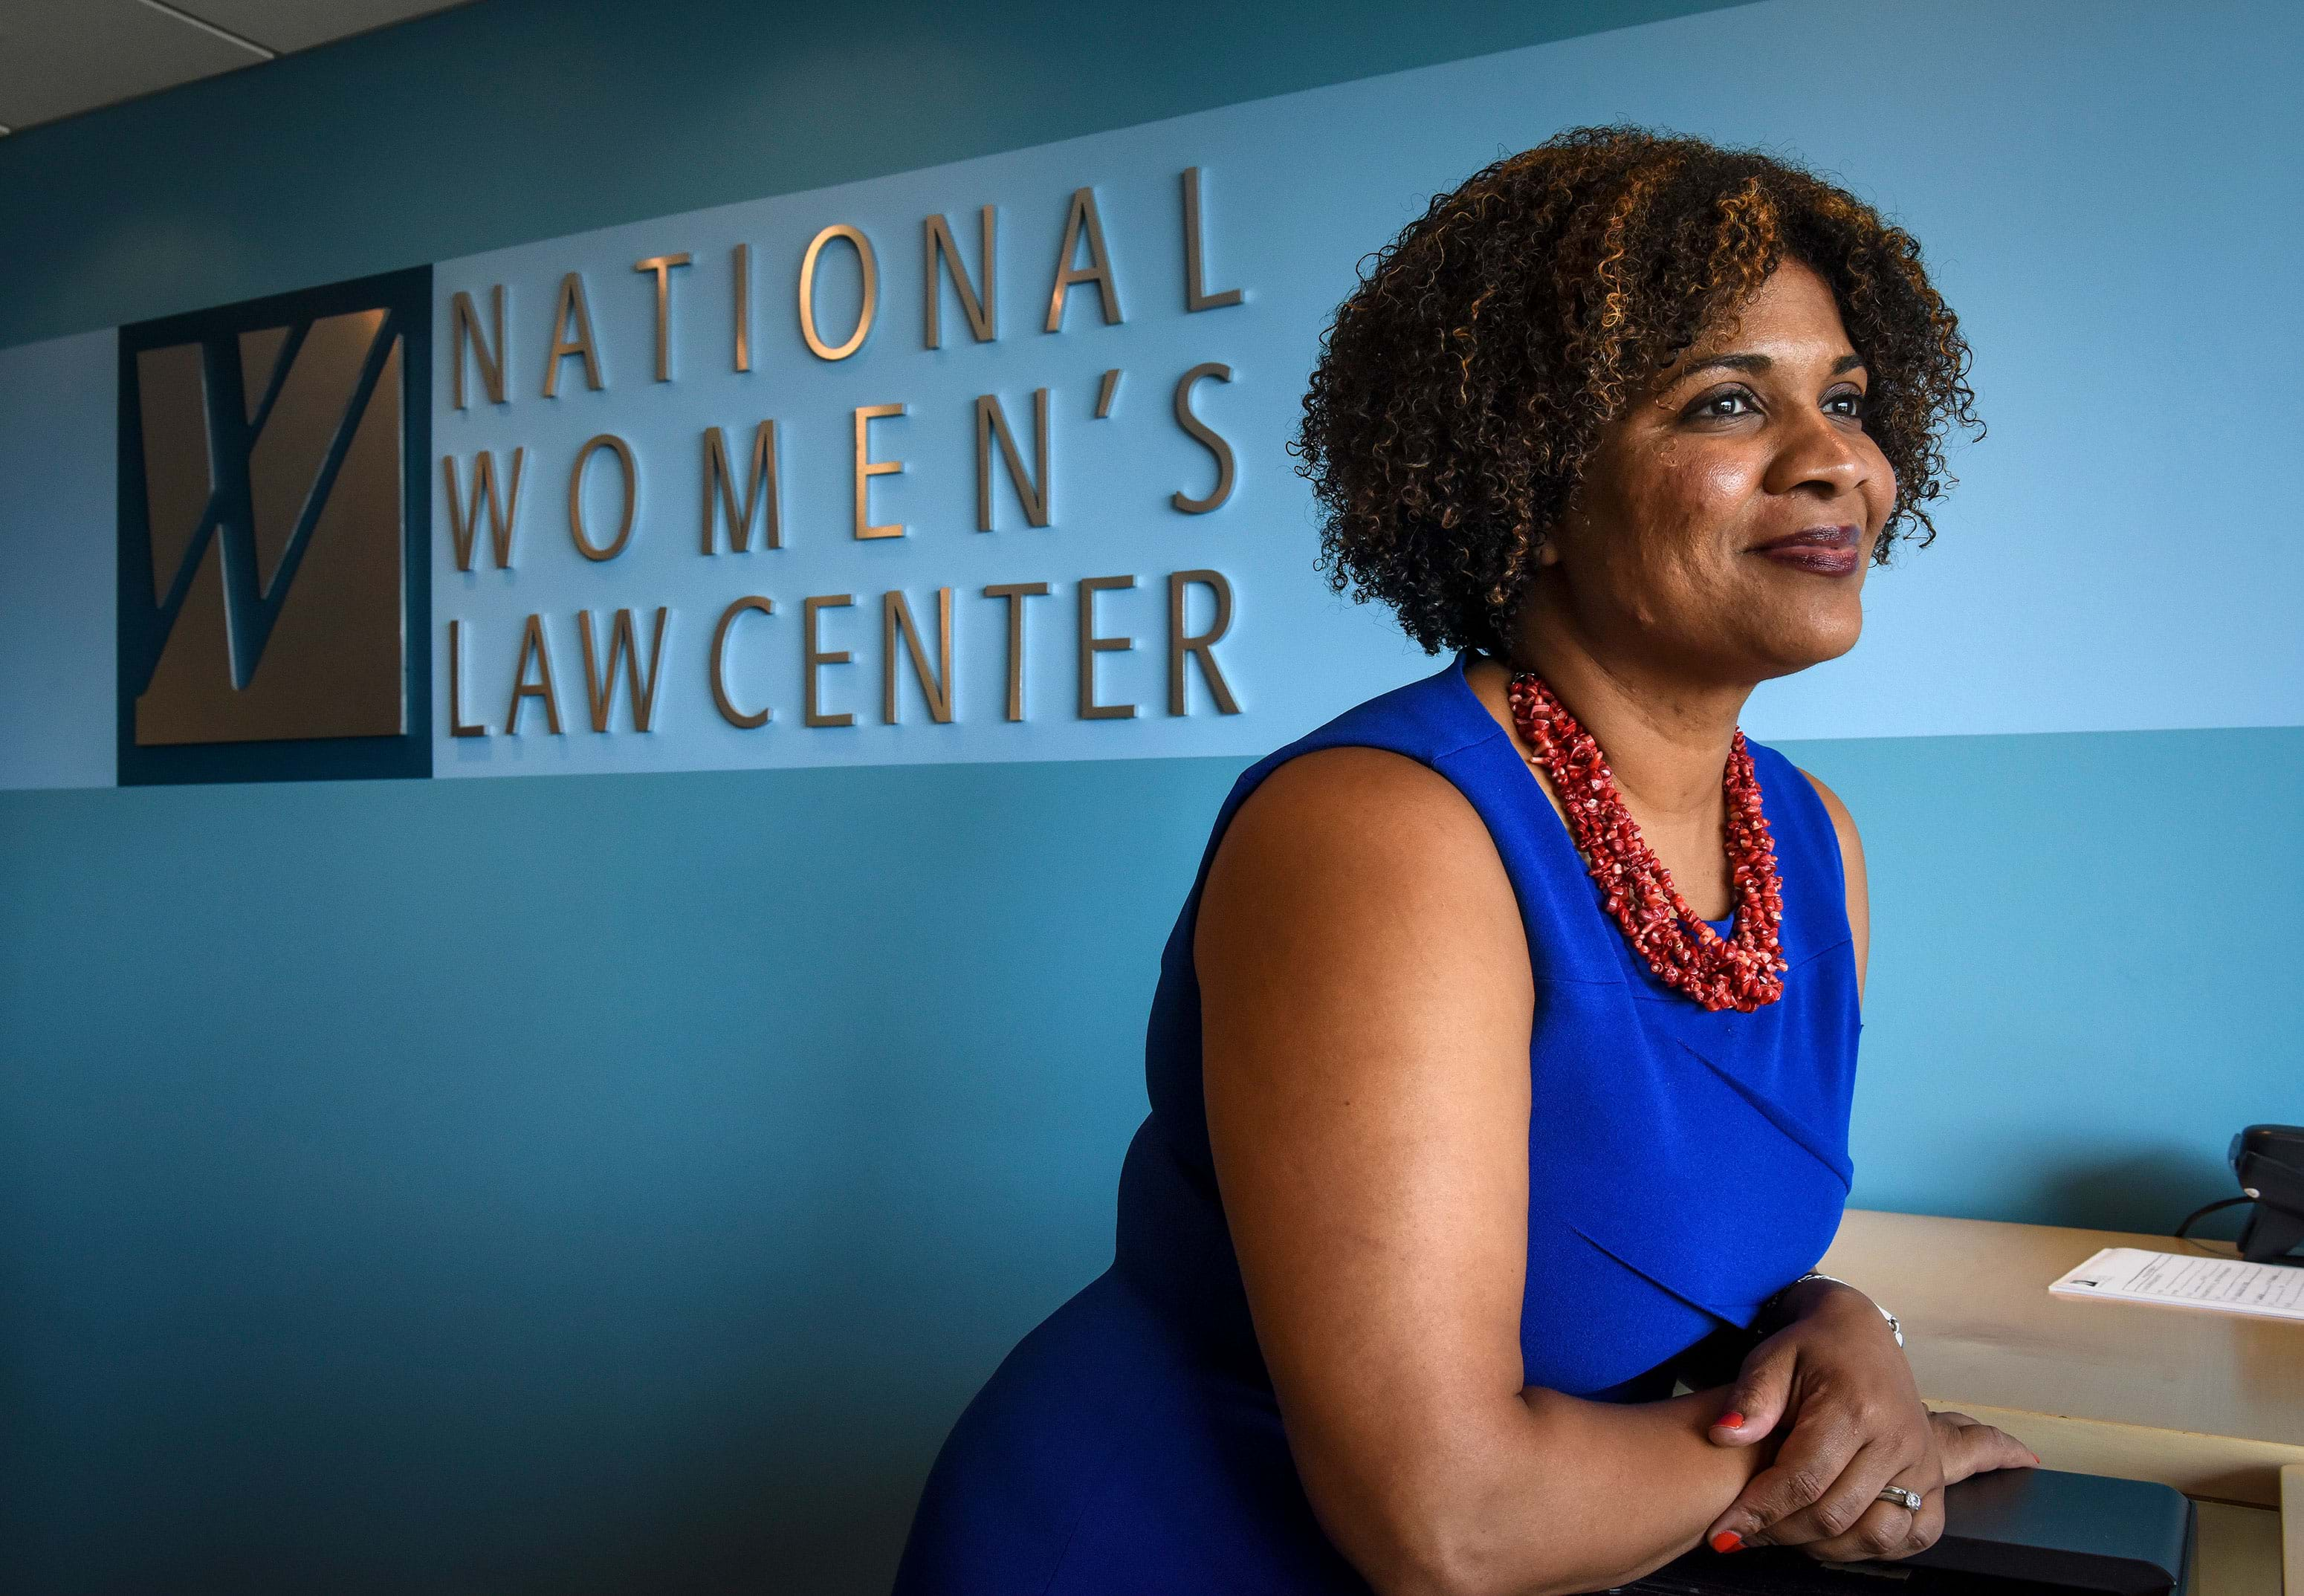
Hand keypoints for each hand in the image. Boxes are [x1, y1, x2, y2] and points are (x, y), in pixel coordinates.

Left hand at [1701, 1283, 2036, 1562]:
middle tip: (1744, 1534)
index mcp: (1855, 1407)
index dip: (1760, 1511)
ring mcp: (1922, 1463)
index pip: (1803, 1479)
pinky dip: (1874, 1548)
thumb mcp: (1771, 1357)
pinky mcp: (1935, 1480)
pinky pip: (1915, 1534)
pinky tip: (1835, 1537)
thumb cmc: (1810, 1348)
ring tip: (1783, 1534)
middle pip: (1836, 1514)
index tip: (1723, 1534)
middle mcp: (1897, 1439)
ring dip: (1823, 1547)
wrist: (1860, 1335)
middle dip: (1781, 1532)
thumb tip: (1724, 1436)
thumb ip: (1751, 1397)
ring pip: (1876, 1534)